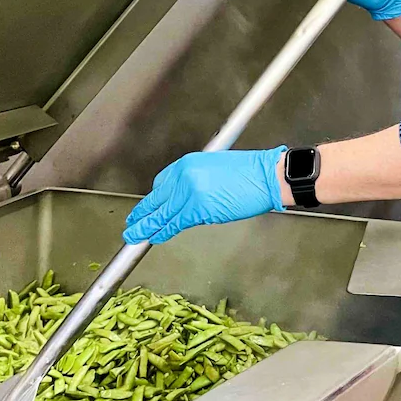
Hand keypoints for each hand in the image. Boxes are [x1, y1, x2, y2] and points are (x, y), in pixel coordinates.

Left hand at [122, 148, 286, 244]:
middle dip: (143, 214)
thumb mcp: (216, 169)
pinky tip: (155, 237)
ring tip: (135, 235)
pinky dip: (163, 231)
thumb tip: (188, 199)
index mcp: (187, 163)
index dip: (154, 200)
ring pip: (161, 213)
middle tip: (132, 224)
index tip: (149, 207)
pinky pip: (174, 223)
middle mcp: (184, 175)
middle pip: (156, 198)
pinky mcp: (197, 208)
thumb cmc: (251, 172)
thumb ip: (197, 182)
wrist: (267, 176)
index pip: (162, 183)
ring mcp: (189, 192)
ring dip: (146, 226)